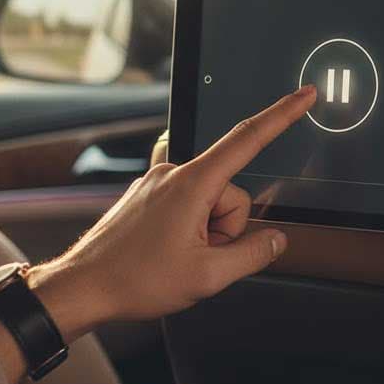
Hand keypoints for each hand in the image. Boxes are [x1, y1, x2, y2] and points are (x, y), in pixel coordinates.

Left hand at [29, 85, 315, 340]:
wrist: (81, 287)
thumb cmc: (134, 280)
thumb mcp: (207, 276)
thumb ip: (252, 255)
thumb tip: (276, 240)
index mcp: (192, 183)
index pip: (248, 140)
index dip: (281, 116)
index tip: (303, 96)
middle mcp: (174, 172)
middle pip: (232, 192)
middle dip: (226, 228)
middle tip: (198, 256)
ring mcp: (159, 181)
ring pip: (209, 201)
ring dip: (206, 231)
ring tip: (176, 255)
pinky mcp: (149, 192)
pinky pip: (188, 202)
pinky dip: (189, 225)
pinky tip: (166, 247)